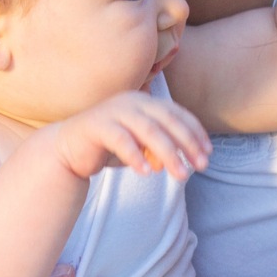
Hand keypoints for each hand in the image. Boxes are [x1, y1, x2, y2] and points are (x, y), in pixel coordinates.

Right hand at [49, 91, 210, 180]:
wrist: (68, 149)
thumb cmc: (109, 147)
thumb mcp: (141, 145)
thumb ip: (163, 147)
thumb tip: (190, 160)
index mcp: (145, 101)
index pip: (178, 114)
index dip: (195, 133)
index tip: (207, 153)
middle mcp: (132, 101)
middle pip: (167, 121)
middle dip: (187, 144)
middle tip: (200, 166)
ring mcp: (114, 111)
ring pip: (149, 131)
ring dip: (168, 154)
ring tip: (181, 175)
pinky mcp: (97, 126)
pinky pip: (121, 140)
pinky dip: (136, 156)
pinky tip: (147, 173)